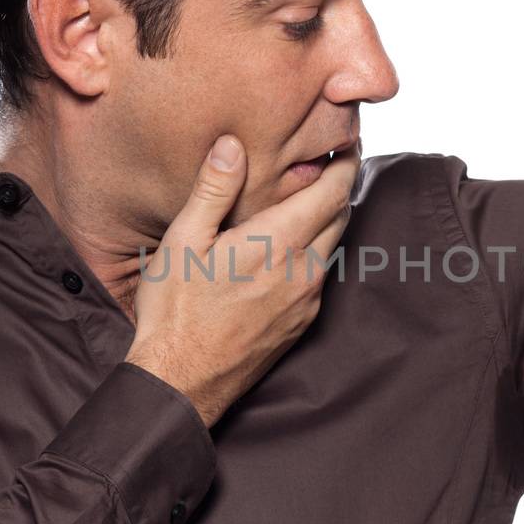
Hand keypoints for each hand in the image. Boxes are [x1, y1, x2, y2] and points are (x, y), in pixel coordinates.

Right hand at [124, 134, 361, 428]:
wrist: (182, 382)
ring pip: (333, 246)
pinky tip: (290, 246)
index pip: (333, 192)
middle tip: (331, 160)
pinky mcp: (302, 323)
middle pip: (341, 216)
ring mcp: (307, 301)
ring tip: (309, 196)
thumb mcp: (184, 241)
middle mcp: (304, 271)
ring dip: (328, 218)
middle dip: (340, 185)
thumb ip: (214, 189)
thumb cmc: (175, 311)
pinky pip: (320, 276)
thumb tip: (233, 144)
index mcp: (278, 244)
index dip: (347, 162)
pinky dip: (315, 250)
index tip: (348, 141)